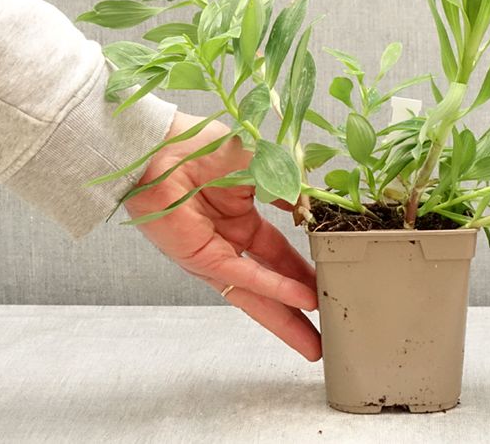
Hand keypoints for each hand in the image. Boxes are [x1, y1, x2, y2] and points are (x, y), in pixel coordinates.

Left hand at [125, 112, 320, 360]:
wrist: (161, 149)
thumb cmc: (201, 148)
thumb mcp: (258, 164)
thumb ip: (285, 188)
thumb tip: (309, 208)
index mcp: (240, 214)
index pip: (279, 250)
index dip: (304, 266)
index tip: (328, 277)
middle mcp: (229, 240)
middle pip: (273, 281)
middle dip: (300, 306)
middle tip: (327, 325)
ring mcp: (216, 254)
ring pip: (259, 293)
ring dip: (287, 316)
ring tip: (315, 341)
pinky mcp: (203, 259)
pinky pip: (246, 277)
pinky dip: (275, 288)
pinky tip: (302, 299)